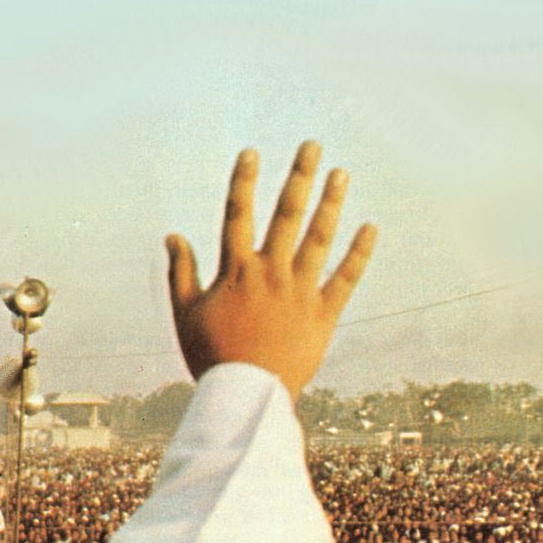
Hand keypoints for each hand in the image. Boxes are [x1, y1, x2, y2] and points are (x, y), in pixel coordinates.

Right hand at [167, 142, 376, 401]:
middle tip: (312, 145)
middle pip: (287, 214)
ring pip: (319, 238)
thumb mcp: (186, 313)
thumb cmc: (212, 357)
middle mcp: (270, 273)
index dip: (243, 181)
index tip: (251, 152)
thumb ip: (180, 272)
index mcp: (236, 271)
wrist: (248, 397)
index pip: (238, 214)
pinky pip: (346, 279)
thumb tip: (172, 235)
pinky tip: (370, 227)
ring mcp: (300, 291)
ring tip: (341, 173)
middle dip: (299, 177)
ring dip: (331, 203)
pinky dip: (359, 254)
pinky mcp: (324, 314)